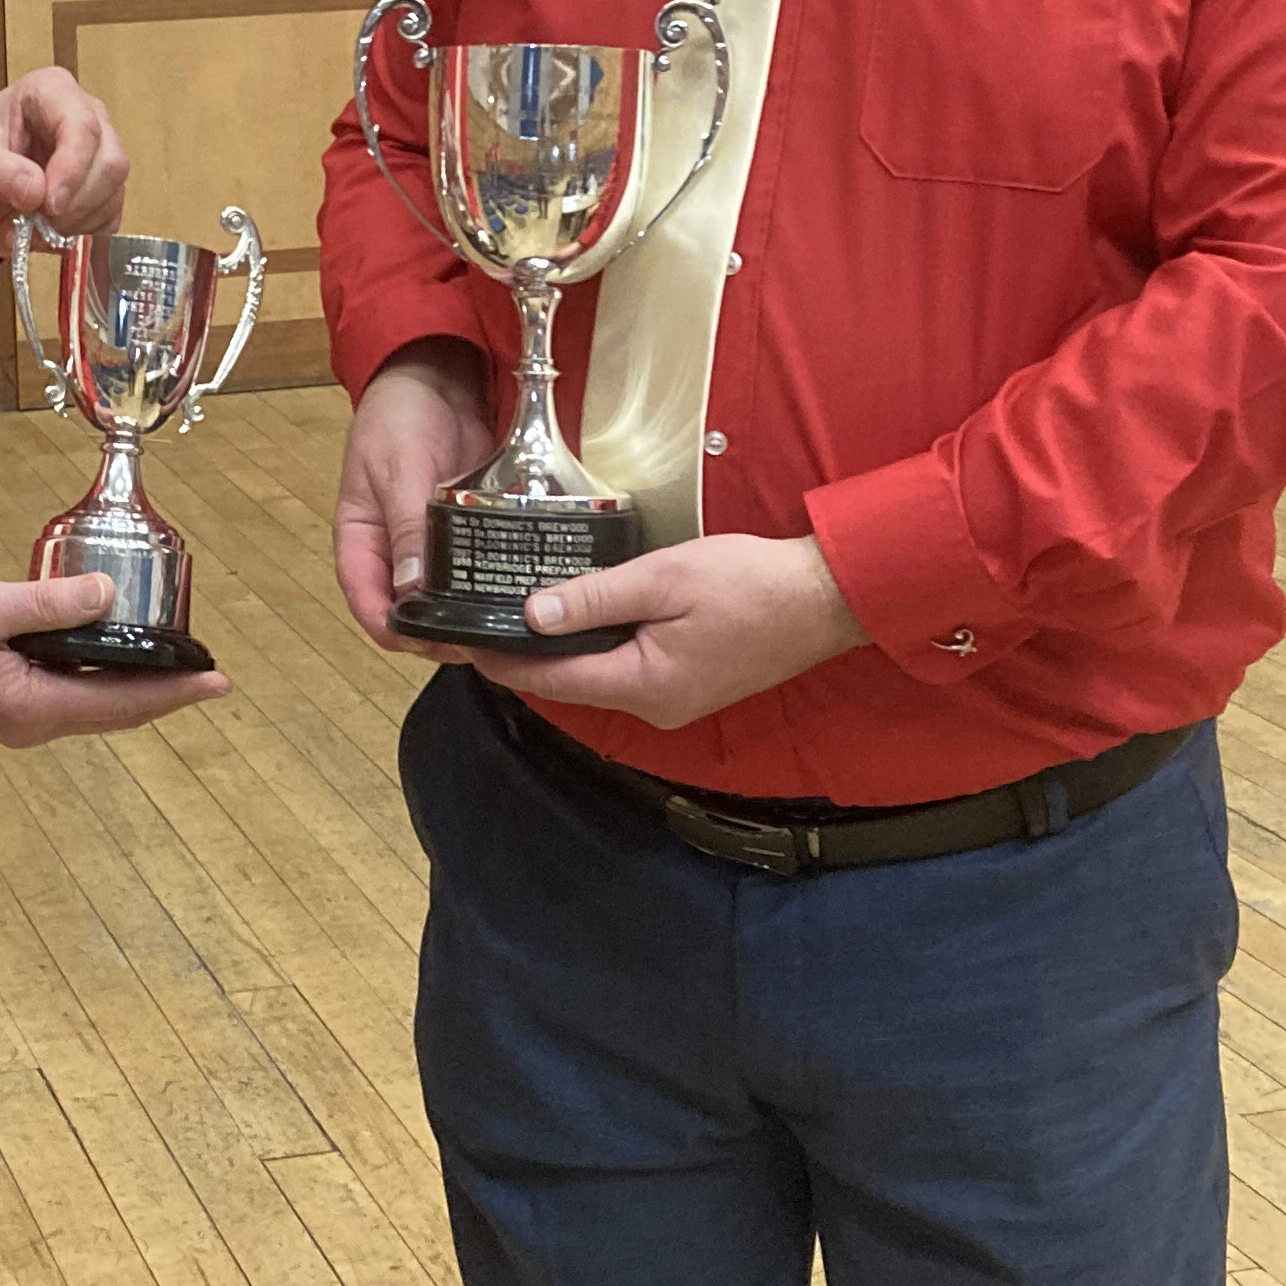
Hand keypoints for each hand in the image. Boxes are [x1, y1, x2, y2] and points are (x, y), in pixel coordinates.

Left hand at [0, 68, 125, 258]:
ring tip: (35, 228)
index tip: (49, 204)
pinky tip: (51, 232)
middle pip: (110, 161)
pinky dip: (82, 233)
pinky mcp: (103, 191)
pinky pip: (111, 217)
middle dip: (77, 202)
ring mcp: (99, 154)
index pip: (83, 125)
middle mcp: (85, 116)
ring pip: (114, 192)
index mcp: (50, 91)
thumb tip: (36, 190)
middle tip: (40, 222)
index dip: (73, 169)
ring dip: (76, 222)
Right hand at [0, 569, 228, 746]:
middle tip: (211, 674)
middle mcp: (31, 722)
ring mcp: (18, 716)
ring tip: (176, 664)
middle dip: (166, 693)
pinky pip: (72, 694)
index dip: (173, 692)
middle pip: (116, 711)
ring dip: (136, 686)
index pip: (120, 703)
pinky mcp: (6, 701)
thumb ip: (48, 603)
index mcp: (30, 707)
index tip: (217, 682)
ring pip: (96, 706)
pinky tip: (115, 655)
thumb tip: (108, 595)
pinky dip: (103, 678)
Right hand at [333, 338, 494, 653]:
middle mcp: (393, 553)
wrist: (436, 376)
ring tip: (501, 629)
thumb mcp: (398, 469)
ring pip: (442, 602)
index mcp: (361, 541)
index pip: (366, 602)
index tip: (430, 643)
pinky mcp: (464, 535)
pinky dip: (488, 591)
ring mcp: (430, 547)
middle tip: (479, 641)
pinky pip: (472, 574)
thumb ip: (407, 527)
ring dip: (466, 620)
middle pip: (407, 614)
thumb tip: (411, 590)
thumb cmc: (399, 418)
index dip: (393, 630)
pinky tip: (516, 598)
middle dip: (437, 636)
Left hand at [465, 533, 862, 729]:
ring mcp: (675, 701)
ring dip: (558, 654)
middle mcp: (654, 707)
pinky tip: (576, 621)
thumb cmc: (748, 583)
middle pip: (570, 685)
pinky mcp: (690, 685)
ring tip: (514, 617)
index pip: (552, 680)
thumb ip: (594, 598)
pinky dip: (594, 650)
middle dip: (523, 658)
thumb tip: (530, 615)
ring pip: (597, 679)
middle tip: (479, 622)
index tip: (460, 640)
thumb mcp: (662, 578)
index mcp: (643, 685)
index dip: (502, 661)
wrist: (826, 597)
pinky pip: (626, 672)